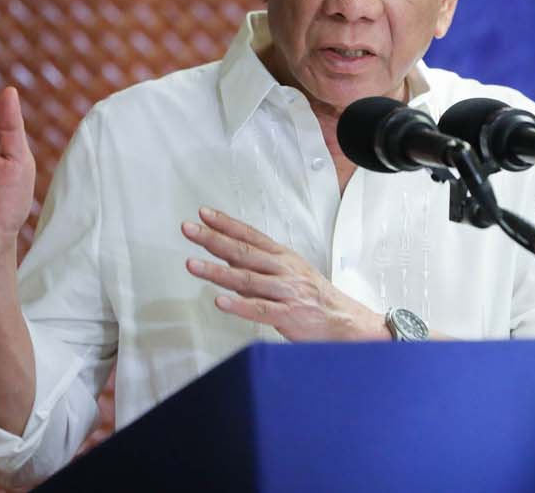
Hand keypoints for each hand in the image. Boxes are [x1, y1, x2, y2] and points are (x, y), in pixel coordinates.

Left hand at [182, 207, 387, 341]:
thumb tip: (226, 255)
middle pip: (244, 252)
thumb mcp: (289, 272)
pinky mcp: (288, 315)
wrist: (345, 321)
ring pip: (247, 279)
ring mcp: (286, 292)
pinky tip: (220, 301)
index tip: (204, 214)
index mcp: (283, 257)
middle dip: (213, 239)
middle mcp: (283, 270)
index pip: (250, 235)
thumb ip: (258, 266)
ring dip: (217, 271)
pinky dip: (239, 305)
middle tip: (189, 229)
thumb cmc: (314, 296)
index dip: (226, 224)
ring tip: (192, 265)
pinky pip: (260, 309)